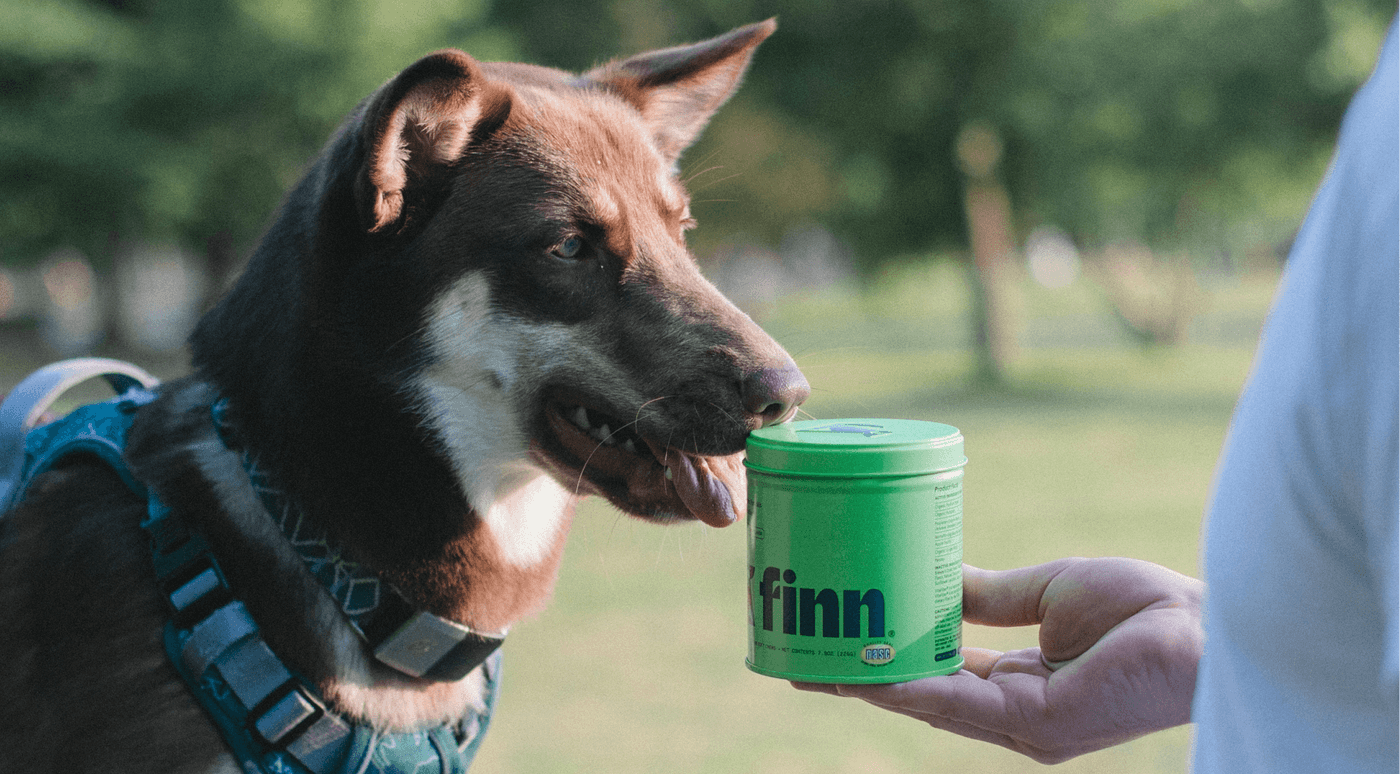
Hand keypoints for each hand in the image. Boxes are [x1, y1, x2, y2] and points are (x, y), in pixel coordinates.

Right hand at [792, 558, 1203, 762]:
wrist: (1206, 627)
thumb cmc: (1145, 607)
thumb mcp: (1047, 592)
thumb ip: (992, 595)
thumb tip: (936, 578)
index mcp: (1018, 686)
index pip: (934, 677)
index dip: (880, 661)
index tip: (830, 639)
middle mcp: (1013, 716)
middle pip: (918, 697)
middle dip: (855, 680)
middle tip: (795, 657)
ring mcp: (1023, 727)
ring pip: (927, 706)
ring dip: (865, 687)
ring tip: (808, 665)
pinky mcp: (1038, 725)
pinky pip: (959, 705)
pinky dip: (909, 689)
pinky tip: (866, 674)